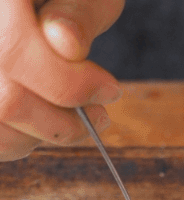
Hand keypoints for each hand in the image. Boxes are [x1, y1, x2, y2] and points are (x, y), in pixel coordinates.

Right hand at [0, 0, 124, 160]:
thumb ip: (77, 12)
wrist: (47, 5)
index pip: (15, 56)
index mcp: (0, 2)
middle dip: (61, 121)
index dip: (71, 85)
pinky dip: (15, 140)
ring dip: (37, 136)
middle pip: (5, 100)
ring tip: (70, 121)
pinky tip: (41, 126)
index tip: (110, 91)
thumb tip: (66, 45)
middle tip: (97, 116)